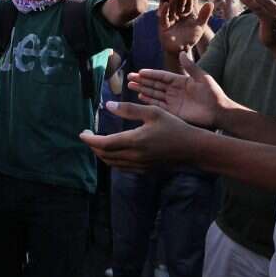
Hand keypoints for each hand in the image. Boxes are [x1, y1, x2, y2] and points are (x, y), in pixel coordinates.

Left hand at [80, 100, 200, 170]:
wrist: (193, 149)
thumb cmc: (175, 127)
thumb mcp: (153, 113)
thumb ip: (129, 110)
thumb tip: (108, 106)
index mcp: (135, 141)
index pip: (104, 144)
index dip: (90, 139)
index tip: (82, 133)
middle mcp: (134, 156)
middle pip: (105, 155)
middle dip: (93, 146)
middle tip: (88, 135)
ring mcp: (139, 166)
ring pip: (112, 163)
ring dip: (101, 154)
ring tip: (97, 142)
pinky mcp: (145, 170)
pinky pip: (122, 167)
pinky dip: (112, 160)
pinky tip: (113, 152)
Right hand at [127, 51, 230, 128]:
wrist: (219, 112)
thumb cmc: (213, 94)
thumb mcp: (202, 77)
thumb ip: (190, 66)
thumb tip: (182, 52)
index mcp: (181, 81)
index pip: (162, 76)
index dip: (151, 74)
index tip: (139, 71)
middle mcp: (175, 91)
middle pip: (155, 84)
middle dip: (142, 81)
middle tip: (129, 77)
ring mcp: (173, 101)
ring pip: (154, 94)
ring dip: (143, 90)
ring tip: (131, 86)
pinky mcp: (174, 112)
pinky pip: (158, 105)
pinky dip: (149, 101)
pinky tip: (140, 97)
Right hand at [158, 0, 213, 54]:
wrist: (181, 49)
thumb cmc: (191, 38)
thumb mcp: (199, 26)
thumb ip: (204, 15)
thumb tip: (211, 3)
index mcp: (187, 14)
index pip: (189, 4)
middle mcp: (178, 14)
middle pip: (179, 5)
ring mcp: (170, 19)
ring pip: (171, 9)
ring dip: (172, 2)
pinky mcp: (163, 25)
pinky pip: (163, 17)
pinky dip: (164, 11)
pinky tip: (165, 5)